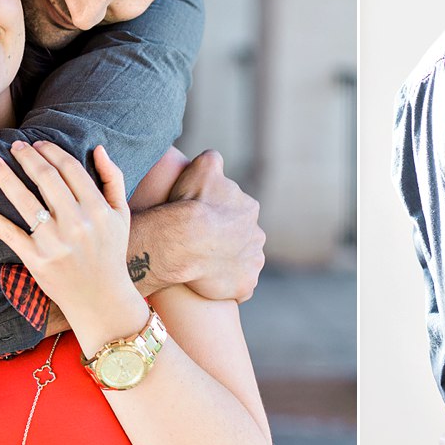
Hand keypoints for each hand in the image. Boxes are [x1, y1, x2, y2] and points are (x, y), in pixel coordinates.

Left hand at [0, 141, 143, 332]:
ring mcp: (54, 242)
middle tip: (14, 146)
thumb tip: (97, 147)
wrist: (101, 298)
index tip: (39, 143)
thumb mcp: (121, 214)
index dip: (52, 151)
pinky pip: (8, 233)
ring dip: (5, 177)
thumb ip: (113, 179)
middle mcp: (77, 223)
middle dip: (27, 157)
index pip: (71, 169)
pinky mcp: (35, 259)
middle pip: (46, 179)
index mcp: (97, 209)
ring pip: (24, 201)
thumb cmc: (110, 252)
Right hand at [166, 150, 264, 301]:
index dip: (218, 217)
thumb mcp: (202, 167)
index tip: (201, 220)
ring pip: (242, 262)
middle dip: (227, 241)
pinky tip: (210, 283)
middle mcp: (257, 235)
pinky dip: (228, 285)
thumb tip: (215, 158)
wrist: (186, 242)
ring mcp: (253, 262)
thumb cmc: (191, 203)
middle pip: (242, 237)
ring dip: (228, 264)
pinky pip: (240, 286)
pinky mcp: (246, 285)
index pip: (236, 211)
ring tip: (203, 266)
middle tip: (201, 245)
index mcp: (249, 208)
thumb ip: (212, 159)